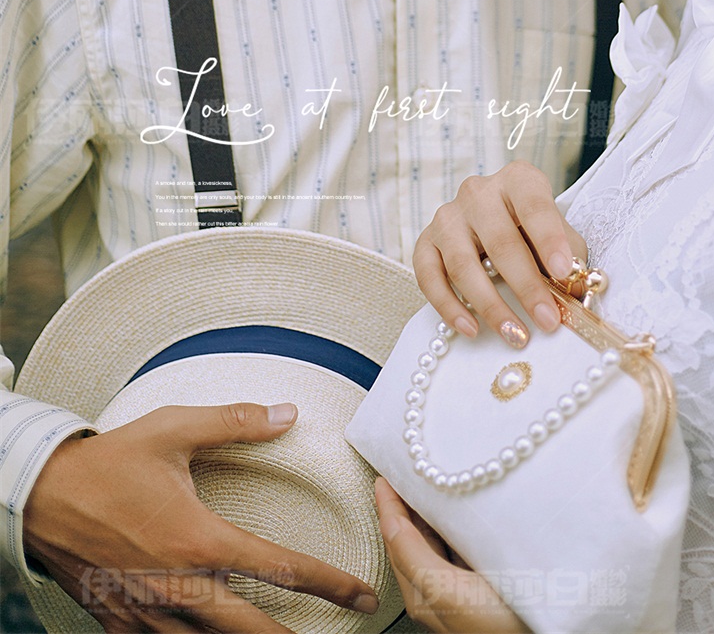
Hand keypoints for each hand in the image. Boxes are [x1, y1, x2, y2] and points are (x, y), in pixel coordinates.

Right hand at [22, 402, 378, 631]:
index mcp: (199, 540)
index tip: (361, 596)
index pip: (279, 568)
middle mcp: (179, 586)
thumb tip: (288, 413)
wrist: (40, 497)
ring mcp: (148, 613)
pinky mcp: (120, 624)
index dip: (327, 584)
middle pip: (250, 629)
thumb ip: (235, 422)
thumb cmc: (111, 460)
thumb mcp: (174, 429)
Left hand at [375, 477, 527, 632]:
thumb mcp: (444, 588)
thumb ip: (412, 555)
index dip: (388, 505)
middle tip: (405, 472)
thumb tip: (390, 520)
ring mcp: (462, 588)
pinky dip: (453, 524)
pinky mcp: (484, 585)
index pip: (395, 538)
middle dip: (406, 505)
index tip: (384, 475)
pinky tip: (465, 510)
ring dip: (429, 512)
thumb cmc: (496, 623)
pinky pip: (459, 548)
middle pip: (412, 539)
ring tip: (430, 483)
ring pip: (437, 541)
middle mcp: (437, 591)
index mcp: (421, 593)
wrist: (548, 627)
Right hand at [412, 161, 587, 344]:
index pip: (534, 206)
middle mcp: (478, 192)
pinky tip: (471, 328)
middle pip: (500, 242)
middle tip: (547, 320)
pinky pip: (428, 276)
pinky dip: (449, 306)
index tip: (564, 272)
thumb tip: (576, 296)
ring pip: (462, 264)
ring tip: (516, 334)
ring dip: (490, 305)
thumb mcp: (559, 231)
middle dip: (526, 286)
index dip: (549, 239)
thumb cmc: (533, 228)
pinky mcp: (426, 241)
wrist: (497, 219)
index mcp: (518, 180)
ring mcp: (448, 216)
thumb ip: (570, 257)